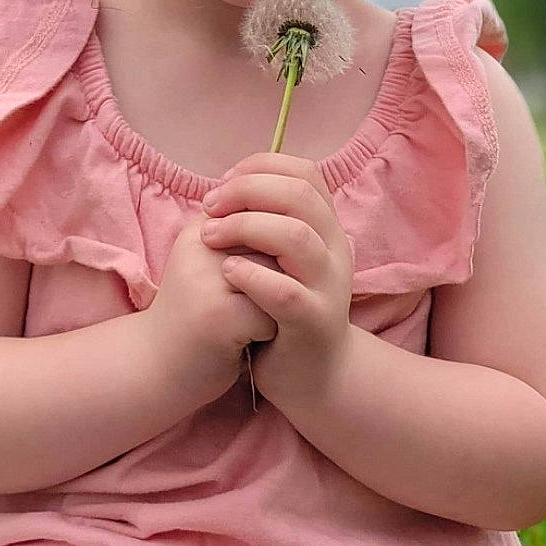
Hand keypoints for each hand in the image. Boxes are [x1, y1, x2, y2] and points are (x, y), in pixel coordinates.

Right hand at [142, 212, 278, 406]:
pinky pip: (274, 315)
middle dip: (277, 284)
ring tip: (242, 322)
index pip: (268, 222)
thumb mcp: (210, 266)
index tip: (242, 286)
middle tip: (244, 308)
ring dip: (274, 308)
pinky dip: (266, 335)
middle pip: (279, 249)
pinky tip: (240, 342)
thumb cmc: (195, 316)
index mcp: (201, 228)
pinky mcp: (219, 315)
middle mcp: (202, 245)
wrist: (155, 369)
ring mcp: (208, 279)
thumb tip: (298, 216)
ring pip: (282, 280)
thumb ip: (244, 237)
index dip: (271, 261)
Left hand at [198, 153, 354, 403]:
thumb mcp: (280, 261)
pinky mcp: (314, 323)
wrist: (313, 377)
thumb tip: (225, 187)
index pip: (305, 174)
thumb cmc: (284, 312)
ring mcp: (328, 287)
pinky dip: (252, 276)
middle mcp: (336, 251)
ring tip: (210, 237)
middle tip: (209, 206)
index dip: (260, 168)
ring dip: (246, 228)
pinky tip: (227, 273)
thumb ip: (265, 225)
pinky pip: (286, 292)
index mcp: (326, 229)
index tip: (222, 183)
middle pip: (300, 195)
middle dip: (247, 191)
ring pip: (296, 237)